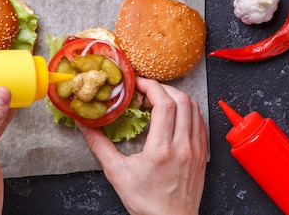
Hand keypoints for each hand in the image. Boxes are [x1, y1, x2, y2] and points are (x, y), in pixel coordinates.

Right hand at [78, 78, 207, 214]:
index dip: (151, 86)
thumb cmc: (146, 203)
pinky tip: (175, 116)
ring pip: (195, 109)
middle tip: (147, 91)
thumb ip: (99, 145)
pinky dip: (189, 111)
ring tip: (160, 100)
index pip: (164, 104)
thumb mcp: (116, 173)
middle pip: (182, 100)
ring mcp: (197, 150)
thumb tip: (85, 126)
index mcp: (161, 149)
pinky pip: (201, 123)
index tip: (138, 84)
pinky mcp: (203, 155)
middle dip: (163, 88)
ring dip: (177, 98)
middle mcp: (183, 147)